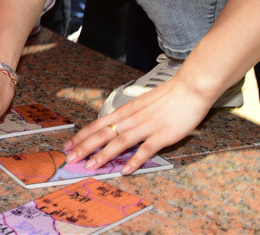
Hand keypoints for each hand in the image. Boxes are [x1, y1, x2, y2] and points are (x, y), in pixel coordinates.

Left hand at [64, 72, 212, 173]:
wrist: (191, 87)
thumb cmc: (169, 95)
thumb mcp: (143, 103)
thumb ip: (130, 115)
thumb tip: (117, 126)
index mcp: (127, 111)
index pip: (99, 124)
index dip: (82, 135)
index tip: (68, 144)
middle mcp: (133, 118)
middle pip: (104, 133)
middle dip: (85, 147)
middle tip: (69, 158)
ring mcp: (147, 126)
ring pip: (120, 142)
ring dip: (103, 155)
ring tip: (89, 166)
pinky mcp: (163, 135)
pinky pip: (146, 149)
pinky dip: (134, 160)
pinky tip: (124, 170)